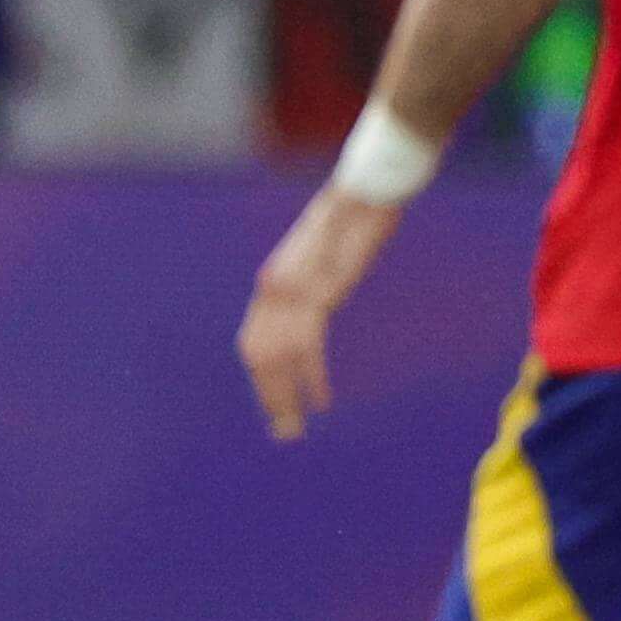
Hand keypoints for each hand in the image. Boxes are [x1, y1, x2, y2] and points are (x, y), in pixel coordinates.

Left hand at [236, 185, 405, 442]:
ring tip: (294, 428)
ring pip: (278, 357)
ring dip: (285, 397)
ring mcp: (292, 289)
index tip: (273, 401)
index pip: (254, 338)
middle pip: (258, 354)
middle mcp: (273, 287)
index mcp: (273, 280)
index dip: (262, 375)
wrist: (365, 189)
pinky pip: (307, 346)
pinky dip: (311, 377)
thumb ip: (311, 283)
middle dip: (268, 396)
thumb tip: (312, 304)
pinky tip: (319, 399)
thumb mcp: (321, 257)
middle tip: (282, 431)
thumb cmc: (350, 220)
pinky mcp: (316, 291)